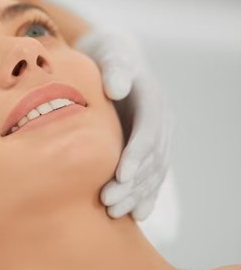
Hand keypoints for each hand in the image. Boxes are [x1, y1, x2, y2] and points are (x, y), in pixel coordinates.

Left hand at [76, 30, 172, 219]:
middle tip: (108, 201)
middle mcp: (161, 122)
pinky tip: (135, 214)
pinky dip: (144, 195)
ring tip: (114, 213)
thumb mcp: (111, 54)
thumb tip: (117, 87)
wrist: (113, 59)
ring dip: (136, 194)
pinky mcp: (146, 148)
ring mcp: (156, 137)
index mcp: (154, 100)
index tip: (120, 175)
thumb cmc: (108, 56)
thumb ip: (115, 69)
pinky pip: (150, 175)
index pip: (149, 131)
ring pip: (152, 172)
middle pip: (151, 158)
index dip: (136, 154)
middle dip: (132, 183)